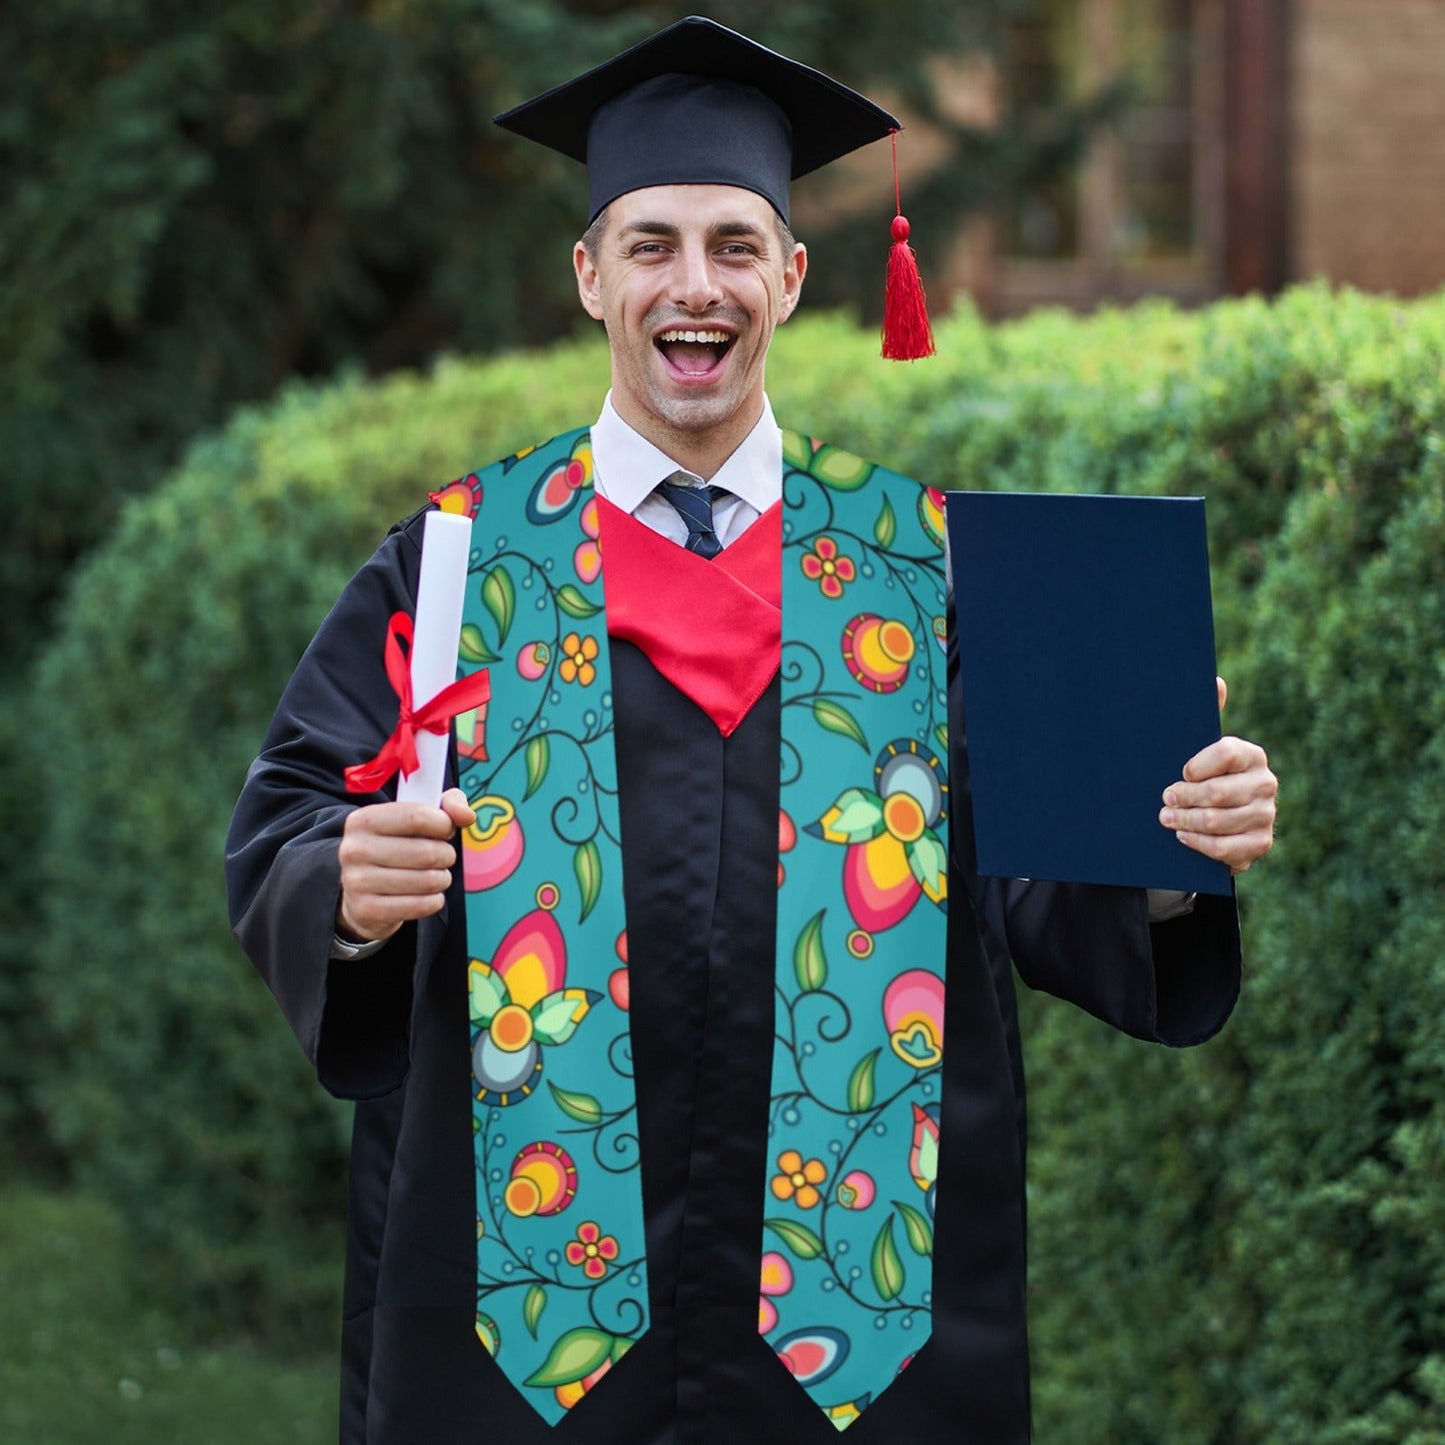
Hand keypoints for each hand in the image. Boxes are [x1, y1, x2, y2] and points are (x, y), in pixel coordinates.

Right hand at [336, 787, 475, 942]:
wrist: (361, 893)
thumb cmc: (396, 847)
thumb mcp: (415, 817)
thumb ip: (446, 805)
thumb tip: (467, 815)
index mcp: (363, 820)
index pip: (417, 816)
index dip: (443, 824)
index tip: (446, 830)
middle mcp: (354, 849)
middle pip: (426, 852)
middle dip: (446, 855)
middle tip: (443, 857)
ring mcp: (357, 882)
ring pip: (427, 881)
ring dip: (442, 879)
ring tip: (436, 876)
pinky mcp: (367, 910)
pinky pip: (421, 905)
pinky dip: (434, 901)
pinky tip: (428, 895)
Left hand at [1159, 678, 1276, 873]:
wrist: (1219, 820)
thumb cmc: (1203, 777)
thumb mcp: (1199, 748)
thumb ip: (1206, 715)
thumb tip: (1216, 681)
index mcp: (1251, 755)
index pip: (1225, 753)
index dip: (1197, 765)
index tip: (1180, 772)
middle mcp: (1265, 783)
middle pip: (1218, 792)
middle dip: (1183, 797)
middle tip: (1164, 799)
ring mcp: (1266, 815)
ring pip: (1217, 821)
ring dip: (1185, 821)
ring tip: (1166, 818)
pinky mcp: (1260, 843)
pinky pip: (1225, 848)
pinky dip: (1199, 843)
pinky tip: (1183, 836)